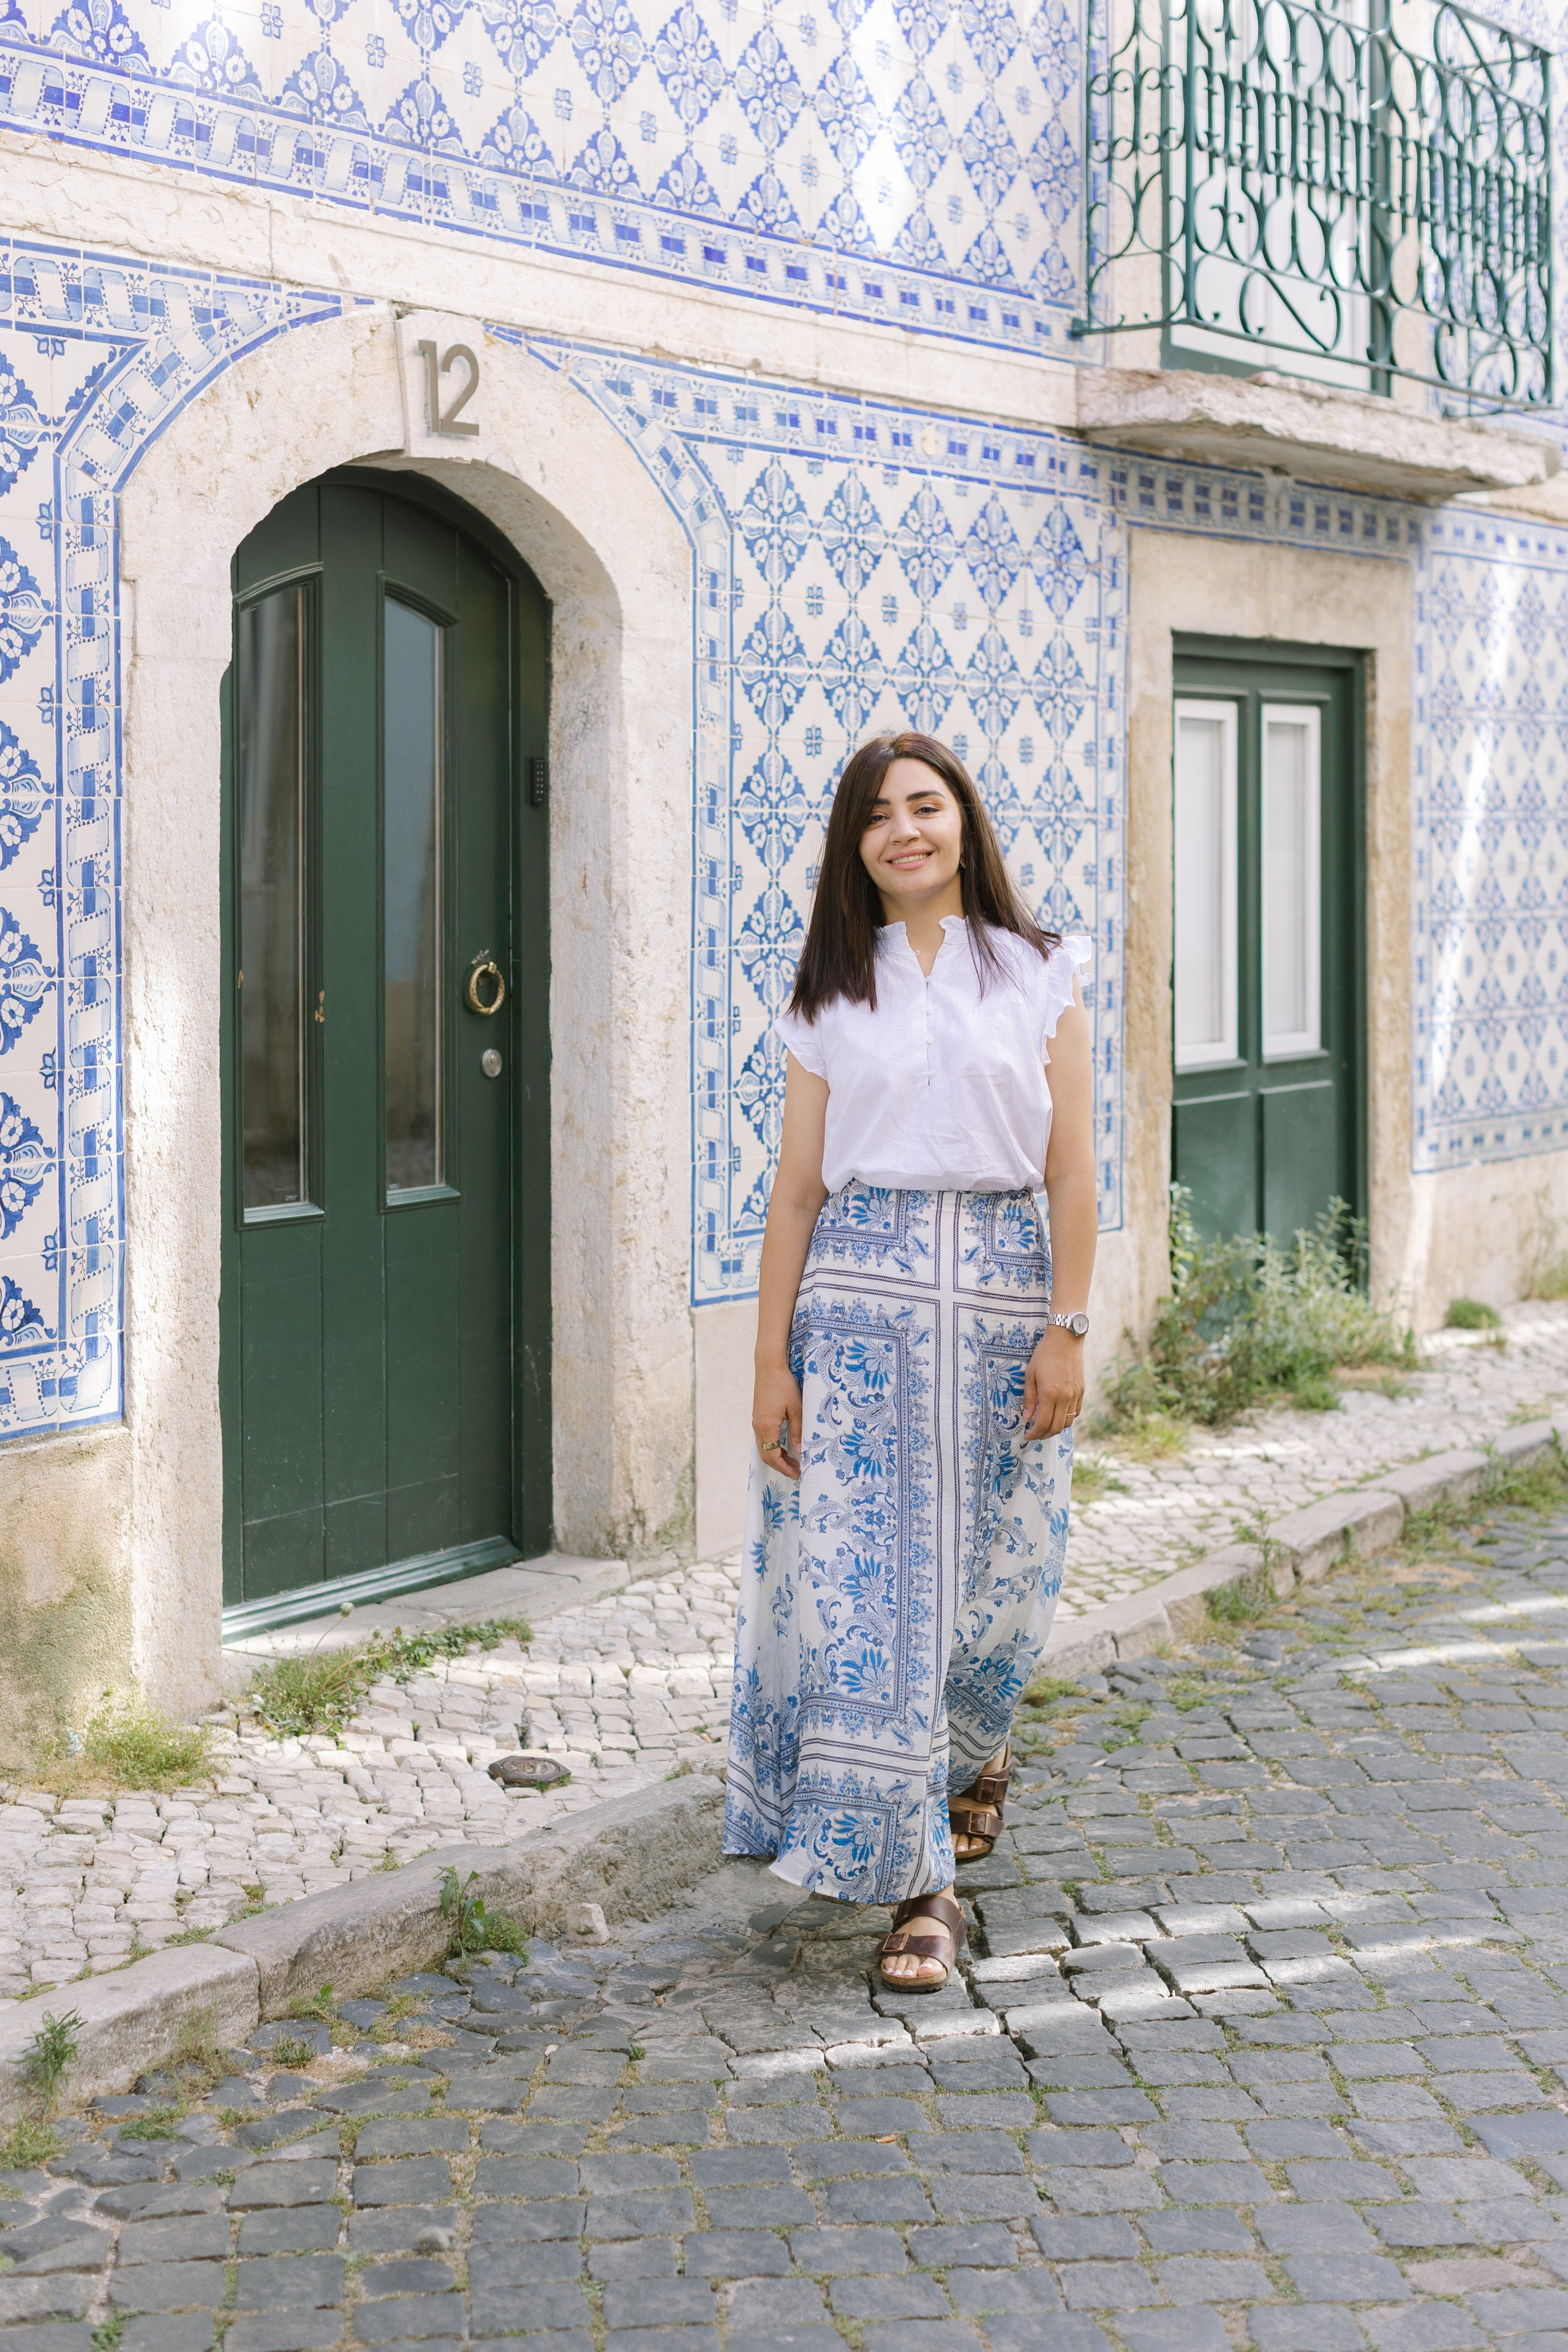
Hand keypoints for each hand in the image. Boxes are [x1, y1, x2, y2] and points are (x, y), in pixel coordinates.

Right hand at [752, 1361, 802, 1480]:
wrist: (769, 1367)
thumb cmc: (784, 1385)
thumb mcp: (796, 1408)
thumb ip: (797, 1431)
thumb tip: (799, 1451)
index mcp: (767, 1426)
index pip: (773, 1456)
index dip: (784, 1468)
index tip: (797, 1474)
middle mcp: (758, 1427)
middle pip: (766, 1455)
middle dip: (781, 1466)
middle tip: (797, 1470)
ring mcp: (756, 1422)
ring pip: (764, 1447)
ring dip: (777, 1457)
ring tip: (793, 1461)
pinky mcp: (758, 1417)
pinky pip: (763, 1438)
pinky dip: (773, 1447)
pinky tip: (785, 1446)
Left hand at [1021, 1326, 1083, 1440]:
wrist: (1066, 1339)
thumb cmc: (1044, 1354)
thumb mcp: (1030, 1374)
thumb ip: (1029, 1398)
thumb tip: (1027, 1418)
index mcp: (1050, 1393)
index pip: (1043, 1423)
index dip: (1034, 1434)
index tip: (1027, 1436)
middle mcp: (1065, 1397)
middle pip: (1057, 1427)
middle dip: (1044, 1435)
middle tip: (1035, 1435)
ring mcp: (1076, 1395)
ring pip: (1068, 1422)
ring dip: (1056, 1428)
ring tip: (1045, 1427)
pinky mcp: (1082, 1391)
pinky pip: (1076, 1412)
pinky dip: (1067, 1418)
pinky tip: (1058, 1415)